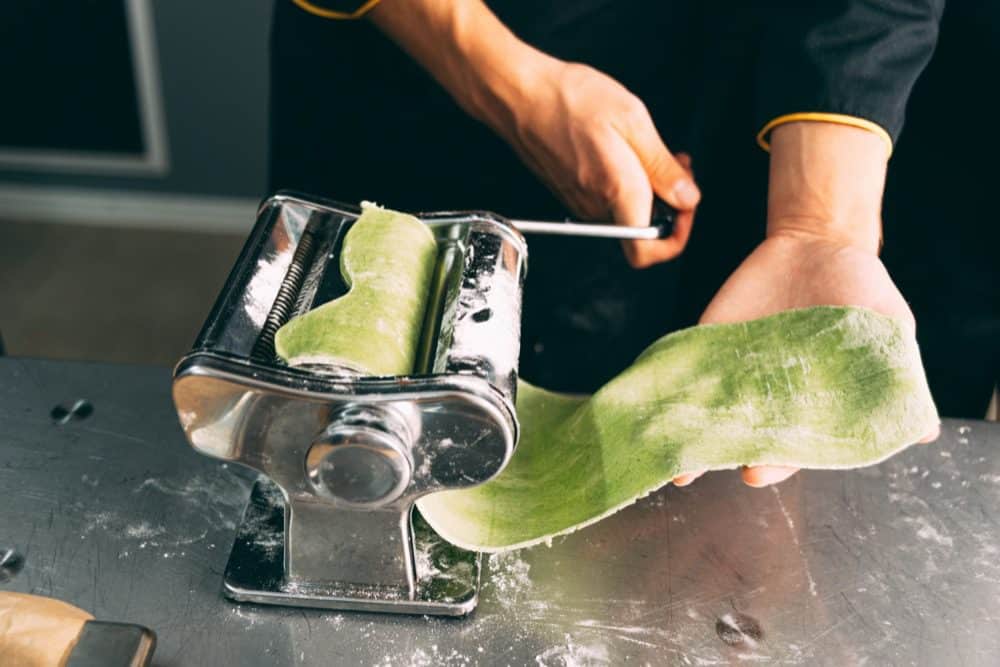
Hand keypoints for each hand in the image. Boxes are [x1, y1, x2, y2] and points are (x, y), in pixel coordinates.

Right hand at [495, 61, 699, 267]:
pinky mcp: (571, 193)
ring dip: (648, 188)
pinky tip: (626, 151)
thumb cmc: (569, 100)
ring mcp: (581, 203)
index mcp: (617, 191)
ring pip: (627, 212)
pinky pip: (608, 200)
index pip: (646, 251)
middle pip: (642, 230)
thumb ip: (662, 166)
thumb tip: (686, 197)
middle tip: (679, 166)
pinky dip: (626, 182)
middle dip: (668, 202)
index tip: (686, 207)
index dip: (674, 239)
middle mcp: (596, 206)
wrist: (521, 96)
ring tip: (649, 150)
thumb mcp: (632, 120)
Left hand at [672, 228, 939, 487]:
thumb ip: (898, 375)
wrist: (818, 243)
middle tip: (714, 463)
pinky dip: (669, 389)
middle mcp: (769, 399)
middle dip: (729, 455)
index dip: (776, 463)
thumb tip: (922, 430)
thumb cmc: (861, 292)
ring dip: (690, 439)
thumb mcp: (888, 330)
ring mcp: (735, 374)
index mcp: (812, 407)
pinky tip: (655, 407)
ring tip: (673, 459)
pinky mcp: (709, 345)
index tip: (758, 470)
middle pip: (745, 438)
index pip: (792, 448)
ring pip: (709, 416)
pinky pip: (685, 372)